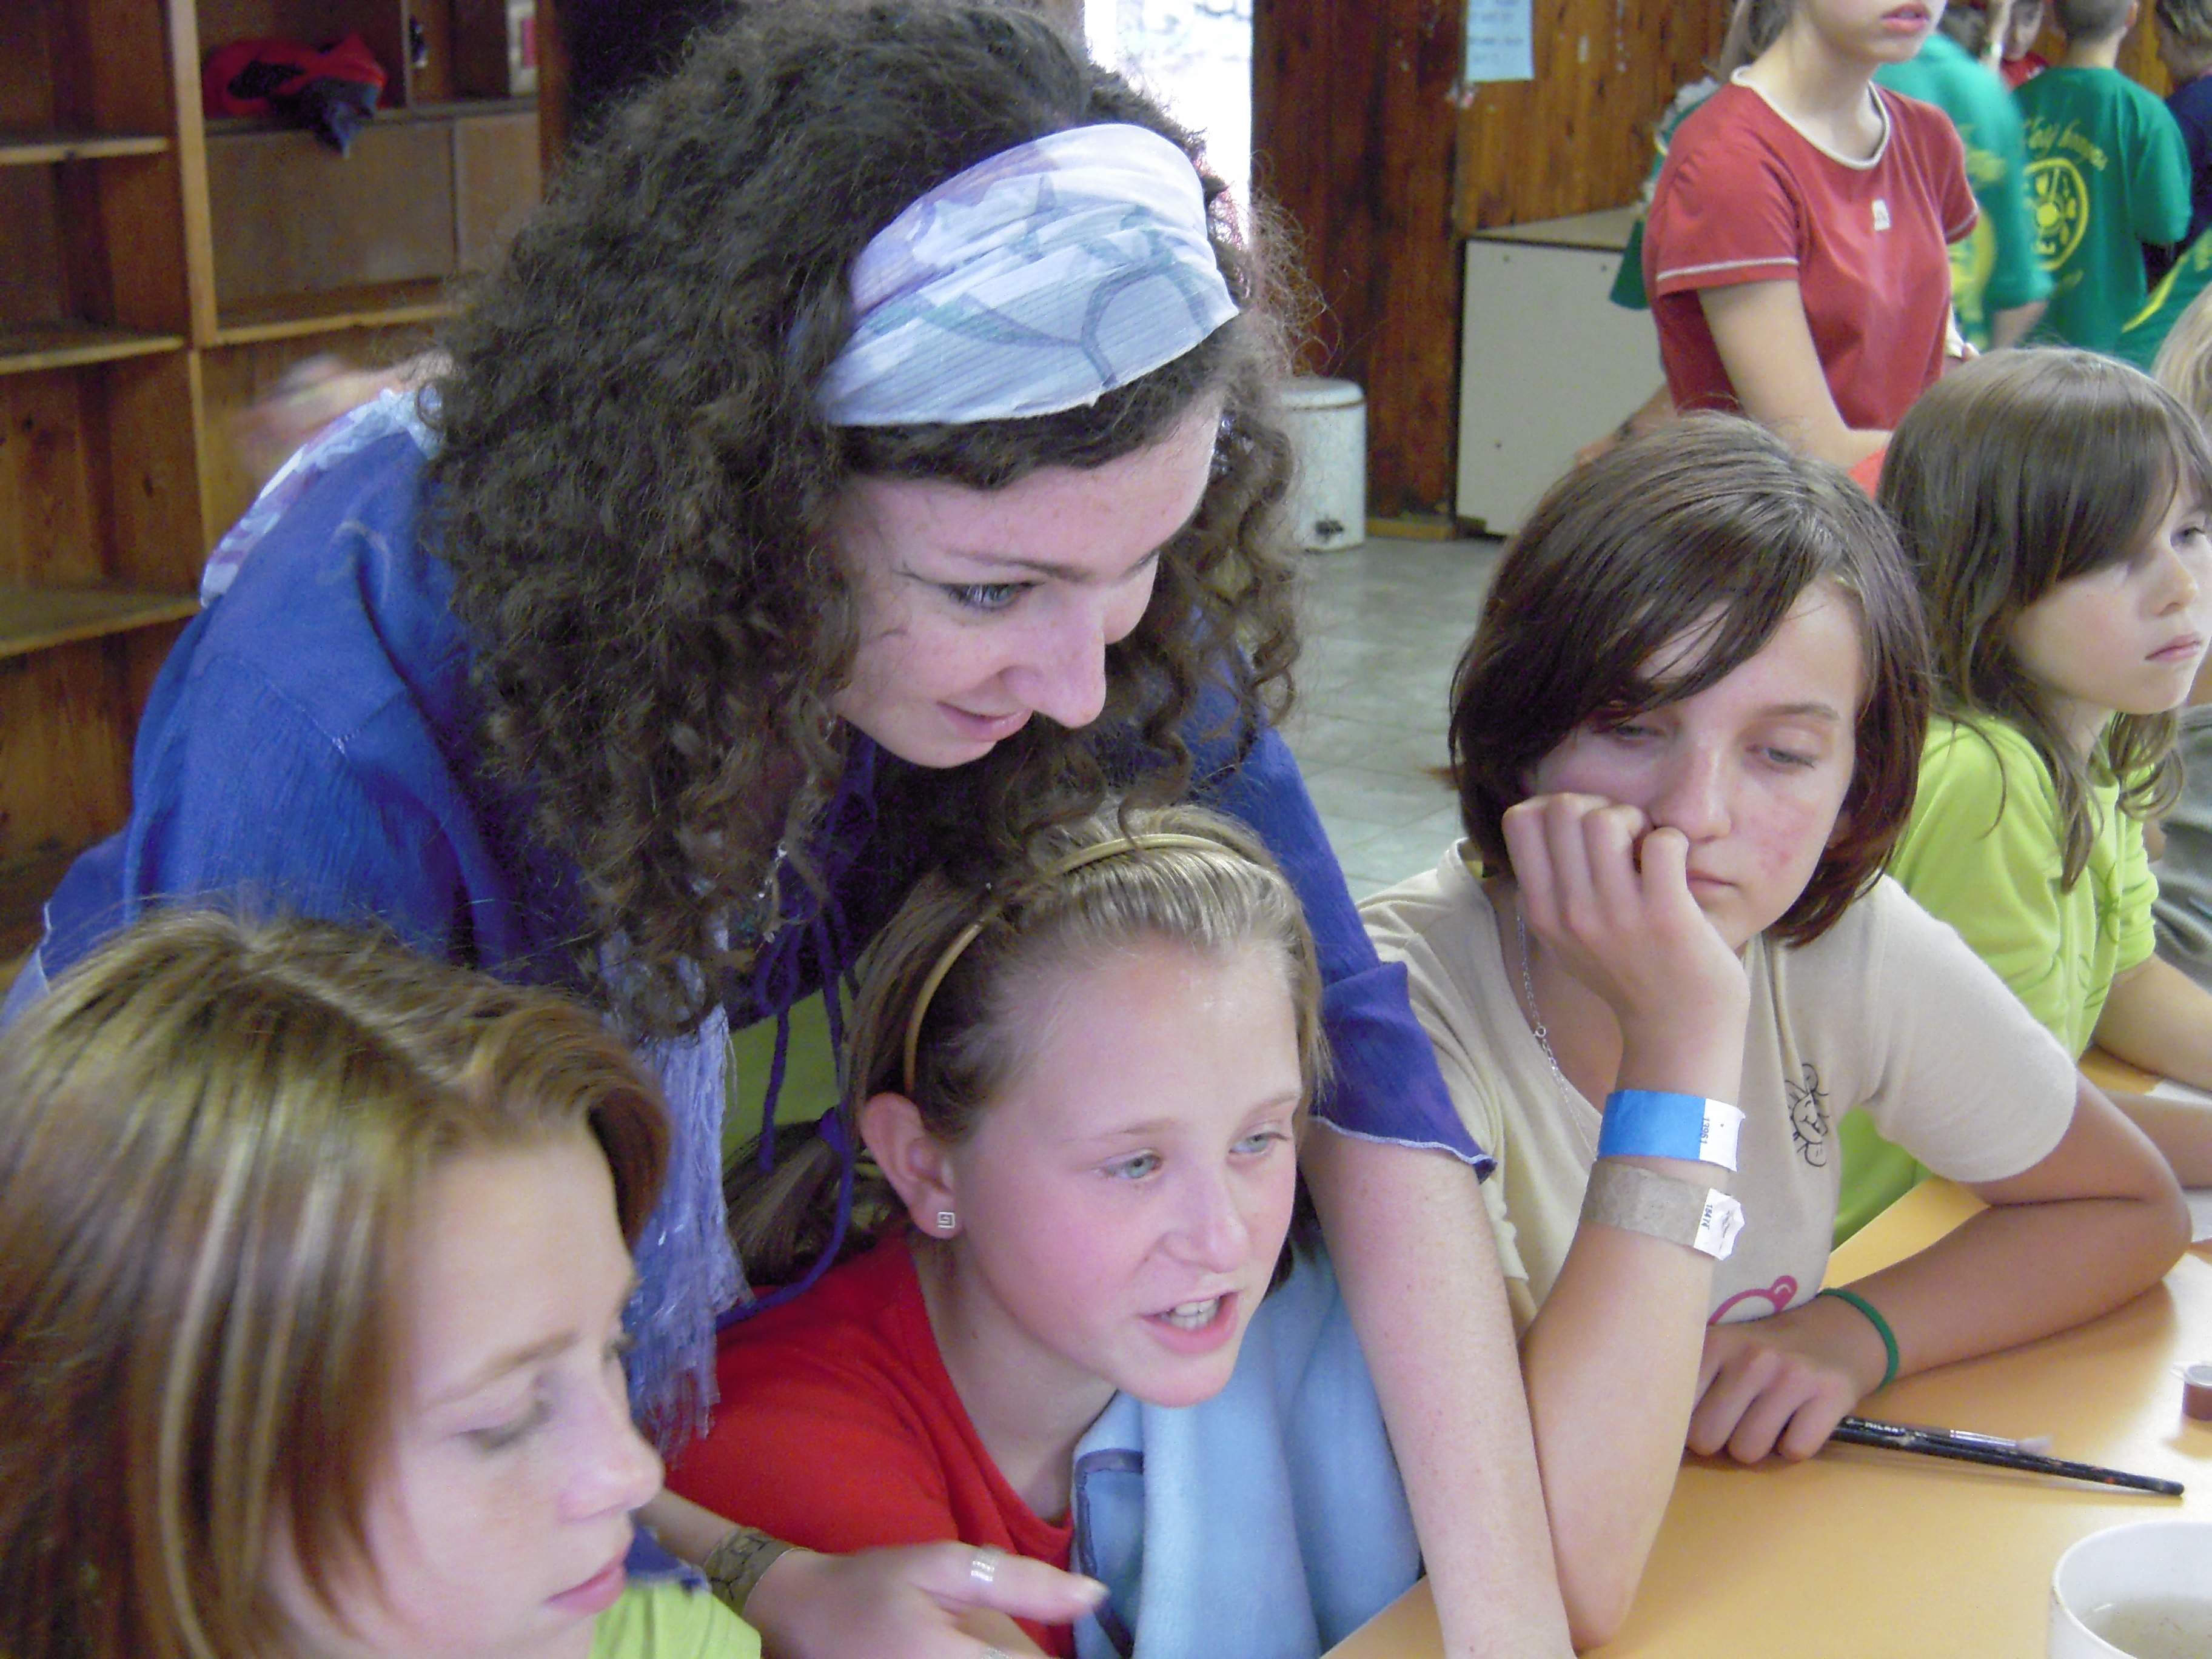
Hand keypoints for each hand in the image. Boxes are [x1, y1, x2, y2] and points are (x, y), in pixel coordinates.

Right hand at [745, 1541, 1106, 1658]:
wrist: (795, 1619)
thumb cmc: (872, 1587)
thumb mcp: (942, 1567)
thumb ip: (1019, 1582)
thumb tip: (1094, 1597)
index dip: (1049, 1656)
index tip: (1093, 1645)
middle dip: (1022, 1656)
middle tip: (1004, 1636)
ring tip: (987, 1645)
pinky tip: (963, 1651)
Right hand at [1503, 792, 1747, 1042]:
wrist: (1677, 1031)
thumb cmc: (1628, 975)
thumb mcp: (1565, 939)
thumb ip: (1549, 888)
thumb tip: (1544, 817)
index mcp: (1541, 911)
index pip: (1519, 819)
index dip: (1555, 805)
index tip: (1584, 832)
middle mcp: (1570, 912)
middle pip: (1563, 807)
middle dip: (1600, 806)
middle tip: (1624, 839)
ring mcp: (1616, 914)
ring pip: (1606, 817)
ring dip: (1636, 821)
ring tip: (1648, 850)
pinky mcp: (1665, 915)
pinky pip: (1663, 841)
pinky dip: (1674, 841)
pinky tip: (1676, 866)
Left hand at [1689, 1296, 1886, 1462]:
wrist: (1843, 1330)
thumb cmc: (1769, 1349)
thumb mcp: (1725, 1348)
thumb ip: (1693, 1381)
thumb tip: (1660, 1432)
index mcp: (1715, 1343)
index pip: (1673, 1407)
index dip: (1683, 1424)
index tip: (1696, 1419)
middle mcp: (1751, 1358)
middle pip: (1707, 1439)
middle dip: (1719, 1441)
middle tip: (1737, 1422)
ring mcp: (1792, 1377)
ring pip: (1748, 1452)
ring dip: (1757, 1447)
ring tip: (1768, 1419)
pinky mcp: (1831, 1396)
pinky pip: (1793, 1451)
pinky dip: (1795, 1446)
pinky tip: (1800, 1419)